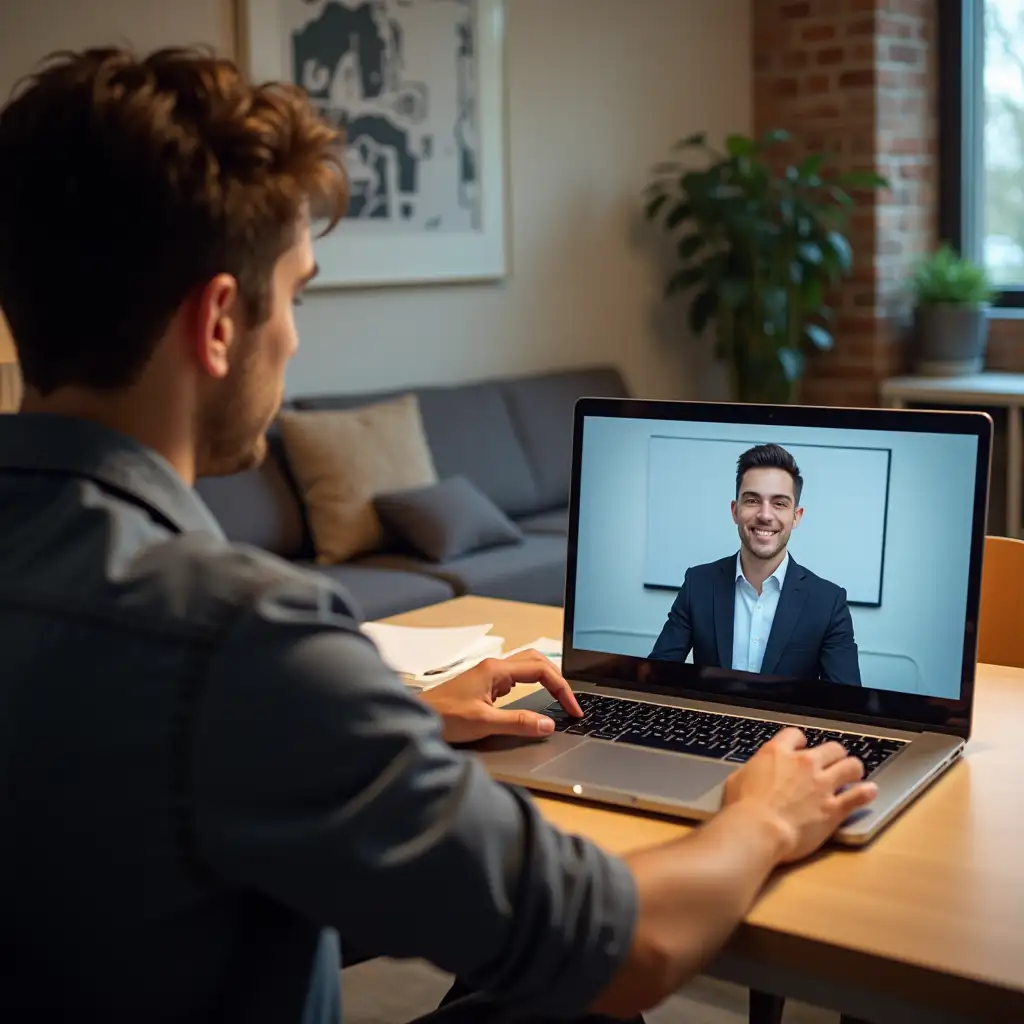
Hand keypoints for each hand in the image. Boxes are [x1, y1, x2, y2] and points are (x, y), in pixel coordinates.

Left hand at [420, 650, 582, 744]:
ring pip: (525, 668)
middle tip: (569, 701)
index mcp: (495, 670)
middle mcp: (493, 668)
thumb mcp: (484, 722)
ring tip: (558, 698)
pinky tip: (533, 700)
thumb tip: (549, 724)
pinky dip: (531, 686)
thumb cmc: (444, 718)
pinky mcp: (482, 686)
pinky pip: (514, 679)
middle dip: (557, 678)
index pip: (541, 670)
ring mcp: (487, 675)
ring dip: (544, 679)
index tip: (573, 709)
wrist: (414, 720)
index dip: (562, 688)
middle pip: (535, 661)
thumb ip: (518, 723)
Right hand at [722, 727, 877, 862]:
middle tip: (833, 763)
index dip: (799, 742)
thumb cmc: (742, 808)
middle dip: (834, 755)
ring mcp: (822, 784)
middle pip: (831, 748)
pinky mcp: (835, 807)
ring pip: (851, 766)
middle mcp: (804, 763)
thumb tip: (754, 775)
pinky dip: (867, 793)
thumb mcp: (737, 780)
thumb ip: (753, 772)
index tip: (800, 748)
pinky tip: (870, 792)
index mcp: (777, 753)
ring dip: (853, 769)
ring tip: (854, 775)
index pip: (795, 735)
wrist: (759, 830)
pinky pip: (860, 795)